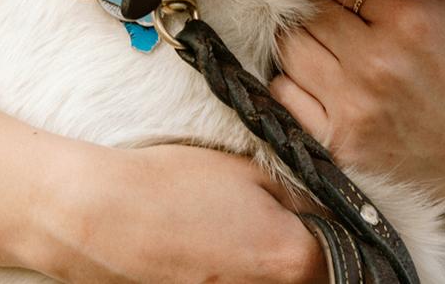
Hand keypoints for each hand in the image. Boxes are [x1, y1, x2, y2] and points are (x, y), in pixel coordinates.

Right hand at [34, 140, 324, 283]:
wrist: (95, 220)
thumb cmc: (169, 187)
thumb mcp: (247, 172)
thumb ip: (300, 195)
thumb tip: (328, 207)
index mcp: (292, 257)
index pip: (349, 255)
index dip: (344, 234)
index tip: (333, 219)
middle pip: (314, 278)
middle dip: (309, 256)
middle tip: (282, 224)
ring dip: (271, 268)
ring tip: (236, 236)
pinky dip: (238, 274)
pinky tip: (213, 252)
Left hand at [268, 0, 444, 204]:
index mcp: (410, 19)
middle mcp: (377, 63)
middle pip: (306, 9)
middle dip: (310, 1)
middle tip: (323, 5)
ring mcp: (354, 107)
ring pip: (289, 47)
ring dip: (298, 37)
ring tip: (320, 38)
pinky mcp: (337, 143)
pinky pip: (284, 93)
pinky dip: (291, 80)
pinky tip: (316, 77)